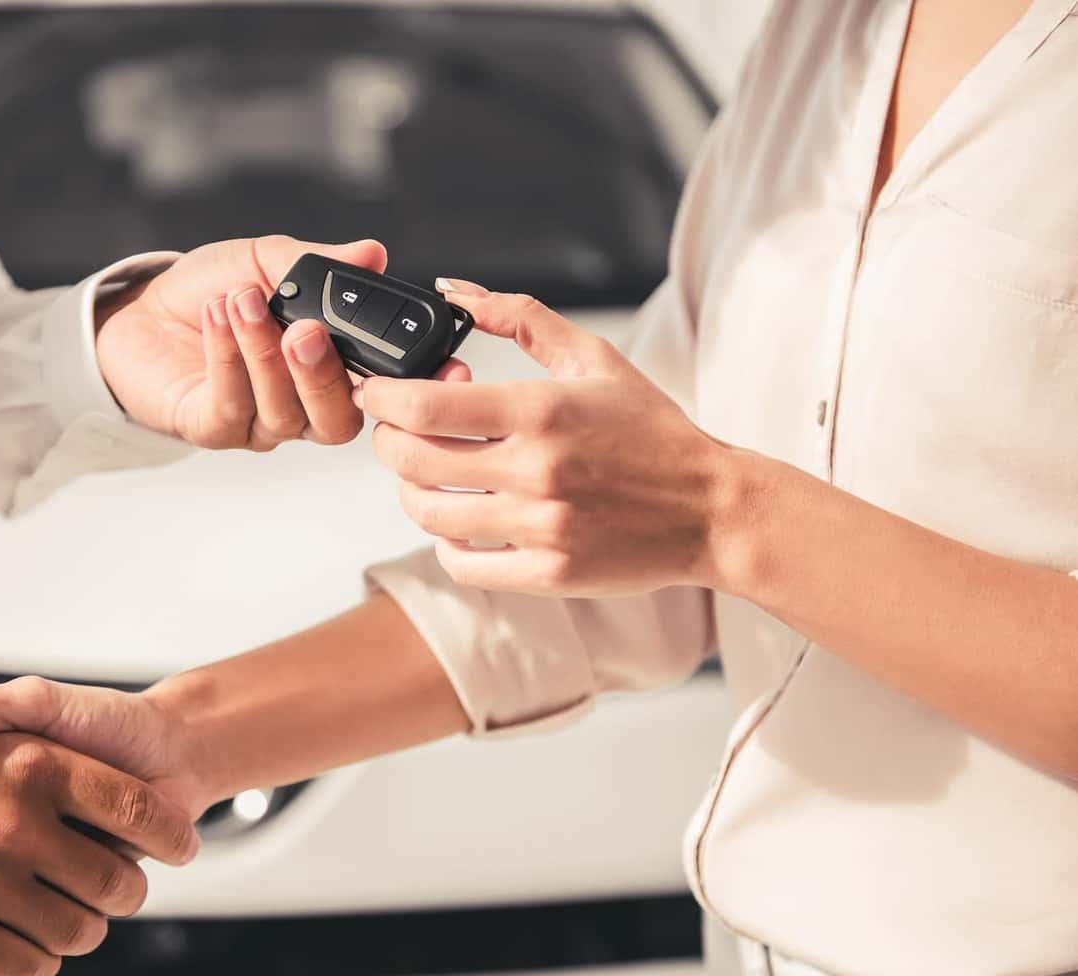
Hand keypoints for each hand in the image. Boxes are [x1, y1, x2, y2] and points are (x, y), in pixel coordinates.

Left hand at [97, 236, 450, 449]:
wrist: (139, 310)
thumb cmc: (211, 290)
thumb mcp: (266, 261)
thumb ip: (318, 263)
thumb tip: (374, 254)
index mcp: (335, 369)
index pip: (388, 390)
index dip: (419, 387)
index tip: (443, 371)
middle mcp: (305, 407)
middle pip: (339, 420)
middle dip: (324, 375)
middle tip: (304, 328)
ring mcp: (260, 425)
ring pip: (284, 412)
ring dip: (262, 353)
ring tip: (239, 300)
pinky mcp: (214, 430)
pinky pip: (232, 407)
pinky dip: (227, 357)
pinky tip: (216, 317)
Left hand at [356, 280, 739, 596]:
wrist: (711, 509)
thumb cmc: (650, 431)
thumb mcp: (594, 358)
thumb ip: (521, 315)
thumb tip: (454, 290)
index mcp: (541, 410)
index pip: (426, 407)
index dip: (383, 399)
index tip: (375, 392)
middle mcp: (536, 469)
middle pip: (413, 461)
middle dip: (388, 443)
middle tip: (394, 433)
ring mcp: (540, 526)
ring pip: (429, 513)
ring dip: (411, 493)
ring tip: (424, 477)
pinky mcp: (548, 573)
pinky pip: (463, 564)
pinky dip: (447, 543)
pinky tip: (459, 522)